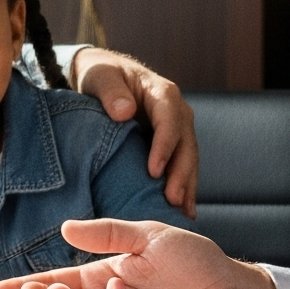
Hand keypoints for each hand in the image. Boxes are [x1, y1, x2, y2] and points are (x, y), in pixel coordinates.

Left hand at [70, 47, 198, 213]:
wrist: (104, 77)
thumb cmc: (101, 75)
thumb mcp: (100, 76)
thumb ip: (111, 91)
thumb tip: (124, 111)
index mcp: (162, 93)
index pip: (170, 120)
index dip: (164, 146)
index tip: (154, 171)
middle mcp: (176, 112)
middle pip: (186, 144)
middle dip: (182, 173)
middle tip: (173, 201)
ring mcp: (177, 129)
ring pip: (189, 159)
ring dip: (187, 185)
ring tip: (183, 214)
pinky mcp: (171, 145)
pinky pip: (181, 166)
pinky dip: (184, 187)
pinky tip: (183, 211)